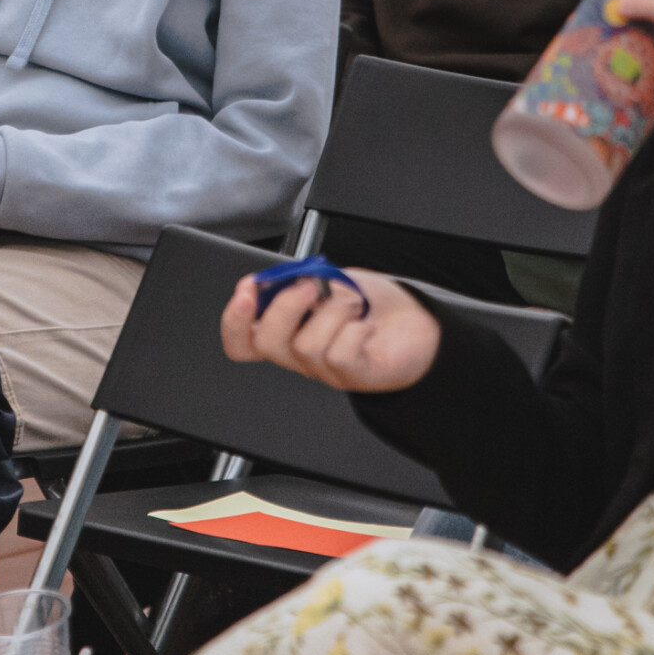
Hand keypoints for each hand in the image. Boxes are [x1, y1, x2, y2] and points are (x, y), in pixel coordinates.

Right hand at [221, 266, 440, 392]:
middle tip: (309, 288)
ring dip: (332, 311)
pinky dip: (354, 329)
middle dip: (284, 306)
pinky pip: (339, 354)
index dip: (234, 319)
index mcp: (288, 331)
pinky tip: (365, 324)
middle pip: (265, 343)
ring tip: (352, 304)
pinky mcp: (353, 376)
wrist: (419, 321)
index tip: (247, 291)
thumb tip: (286, 278)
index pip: (242, 340)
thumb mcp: (332, 280)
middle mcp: (301, 354)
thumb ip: (304, 279)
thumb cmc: (374, 304)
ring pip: (305, 345)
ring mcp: (325, 369)